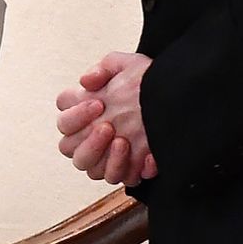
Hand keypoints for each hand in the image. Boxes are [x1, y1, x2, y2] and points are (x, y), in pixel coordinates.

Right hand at [54, 51, 158, 186]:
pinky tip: (145, 156)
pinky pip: (120, 178)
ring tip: (122, 141)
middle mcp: (91, 136)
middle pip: (68, 148)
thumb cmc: (150, 84)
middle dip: (86, 139)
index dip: (75, 114)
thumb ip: (103, 68)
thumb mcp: (129, 64)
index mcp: (85, 111)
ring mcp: (107, 155)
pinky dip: (130, 168)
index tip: (97, 103)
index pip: (64, 120)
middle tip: (108, 126)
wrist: (178, 101)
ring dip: (102, 156)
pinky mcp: (127, 169)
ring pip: (89, 168)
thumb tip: (86, 81)